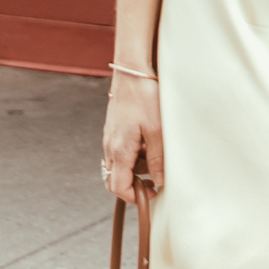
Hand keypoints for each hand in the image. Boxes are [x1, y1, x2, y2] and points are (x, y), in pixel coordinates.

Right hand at [102, 70, 163, 198]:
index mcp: (119, 150)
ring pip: (119, 165)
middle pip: (115, 179)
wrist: (131, 72)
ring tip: (156, 153)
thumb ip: (157, 159)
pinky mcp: (114, 129)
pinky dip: (134, 154)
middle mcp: (110, 146)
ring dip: (137, 167)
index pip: (118, 187)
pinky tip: (149, 141)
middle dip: (134, 184)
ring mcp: (110, 137)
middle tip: (154, 179)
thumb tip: (159, 181)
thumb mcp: (157, 130)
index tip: (151, 193)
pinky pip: (121, 151)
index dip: (133, 196)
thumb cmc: (145, 98)